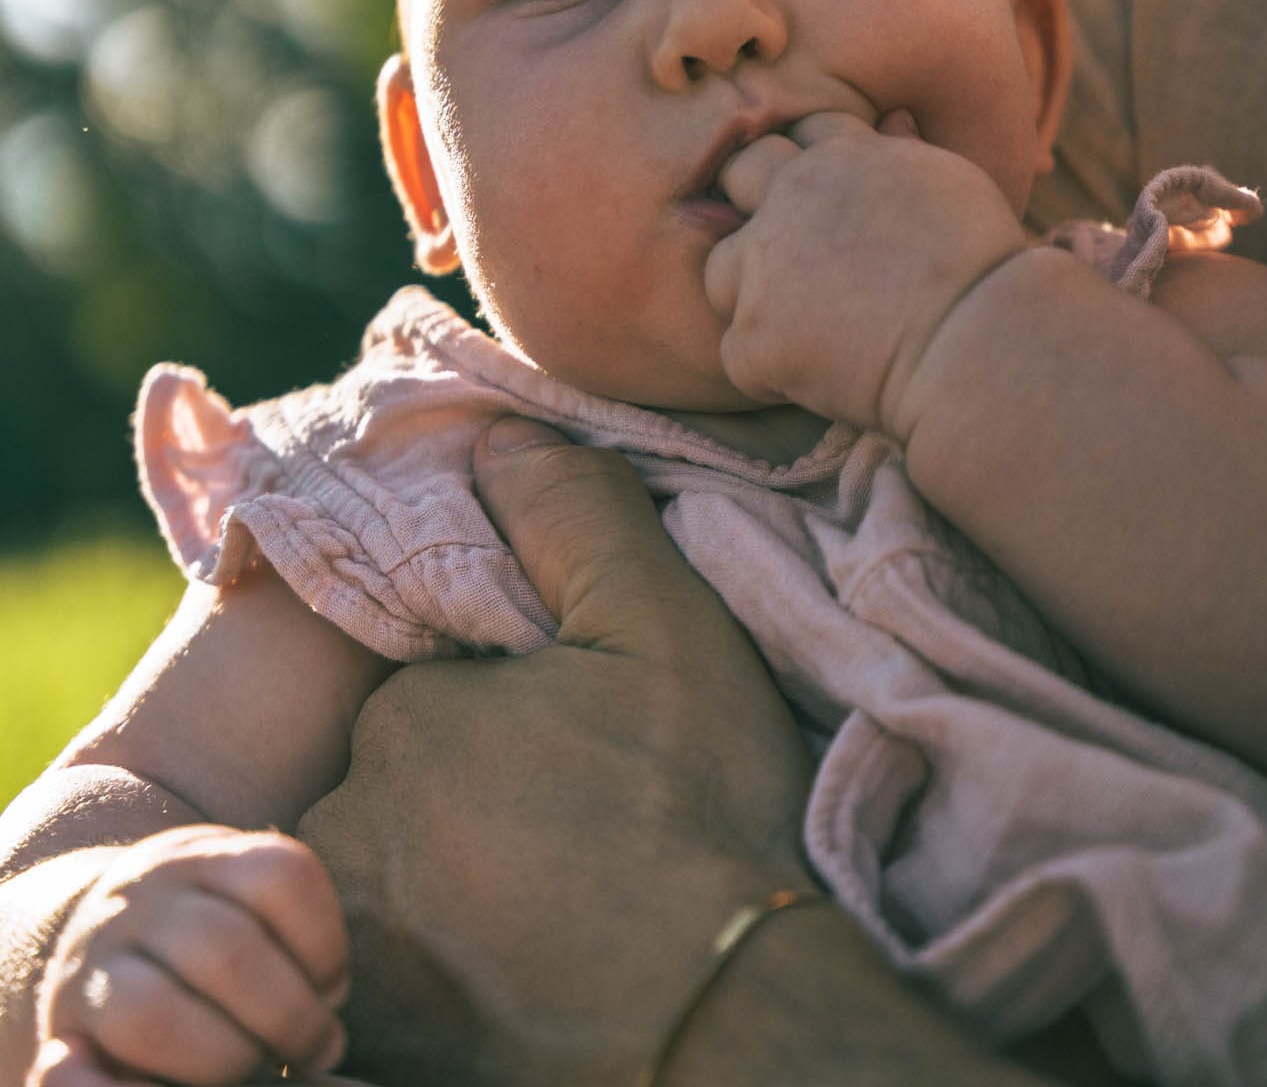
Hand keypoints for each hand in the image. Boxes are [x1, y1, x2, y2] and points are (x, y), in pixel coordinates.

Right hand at [30, 827, 349, 1085]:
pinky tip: (200, 1086)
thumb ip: (284, 938)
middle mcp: (144, 893)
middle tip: (314, 1049)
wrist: (92, 935)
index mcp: (204, 852)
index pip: (281, 875)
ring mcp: (96, 954)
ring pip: (160, 1013)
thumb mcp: (240, 899)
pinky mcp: (65, 1019)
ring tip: (262, 1069)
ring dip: (228, 1058)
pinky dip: (170, 1079)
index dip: (324, 942)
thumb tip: (327, 1024)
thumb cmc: (200, 934)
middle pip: (229, 949)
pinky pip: (96, 1068)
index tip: (334, 989)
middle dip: (288, 1015)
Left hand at [298, 418, 814, 1086]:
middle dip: (466, 786)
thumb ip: (567, 511)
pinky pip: (398, 965)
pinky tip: (531, 951)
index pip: (424, 685)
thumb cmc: (693, 811)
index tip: (571, 736)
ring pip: (394, 874)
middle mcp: (351, 836)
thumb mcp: (657, 623)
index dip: (498, 702)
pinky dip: (450, 954)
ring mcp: (362, 951)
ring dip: (454, 873)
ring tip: (561, 889)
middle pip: (400, 782)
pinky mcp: (387, 1037)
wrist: (722, 1027)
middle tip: (573, 815)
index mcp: (405, 723)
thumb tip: (494, 434)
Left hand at [703, 110, 1026, 438]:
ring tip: (806, 324)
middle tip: (791, 254)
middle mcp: (790, 198)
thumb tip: (893, 119)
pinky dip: (771, 369)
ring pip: (720, 269)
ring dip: (751, 291)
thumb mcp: (949, 184)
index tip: (825, 202)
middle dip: (753, 204)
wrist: (974, 342)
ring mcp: (763, 268)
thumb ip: (903, 153)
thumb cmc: (982, 267)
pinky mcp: (754, 338)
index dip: (806, 165)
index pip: (799, 135)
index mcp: (841, 155)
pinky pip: (739, 353)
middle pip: (739, 176)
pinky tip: (821, 377)